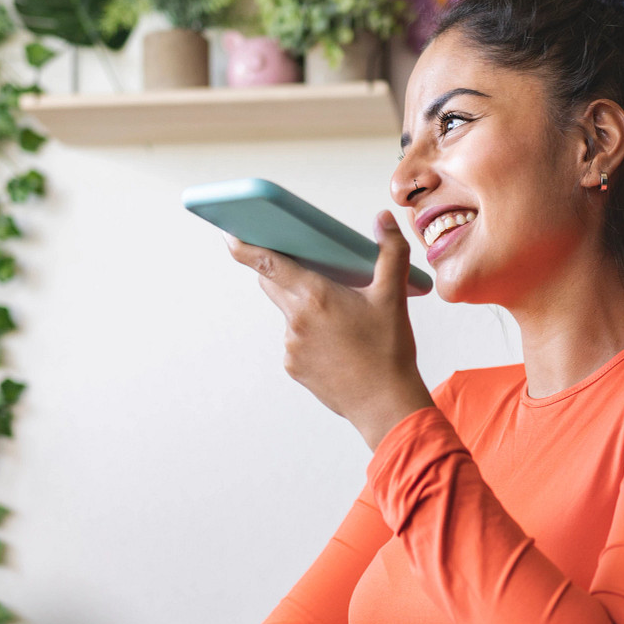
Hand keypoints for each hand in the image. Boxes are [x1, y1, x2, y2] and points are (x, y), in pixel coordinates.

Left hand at [227, 210, 434, 449]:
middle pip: (272, 282)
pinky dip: (309, 335)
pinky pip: (294, 340)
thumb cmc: (388, 352)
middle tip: (305, 266)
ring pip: (288, 313)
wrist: (384, 405)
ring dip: (303, 307)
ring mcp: (291, 345)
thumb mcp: (393, 297)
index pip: (268, 263)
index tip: (229, 233)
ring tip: (341, 320)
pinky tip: (336, 344)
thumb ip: (390, 252)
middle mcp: (296, 319)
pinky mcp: (293, 366)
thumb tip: (383, 219)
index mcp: (316, 295)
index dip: (245, 246)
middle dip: (281, 270)